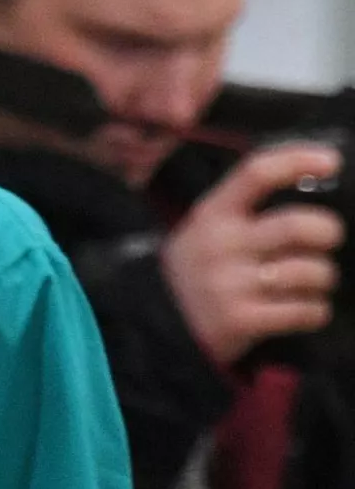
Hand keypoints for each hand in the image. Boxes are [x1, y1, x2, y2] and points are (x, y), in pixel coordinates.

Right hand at [160, 141, 343, 366]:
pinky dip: (315, 311)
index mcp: (212, 214)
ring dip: (323, 278)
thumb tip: (309, 185)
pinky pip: (306, 311)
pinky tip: (302, 309)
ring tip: (310, 283)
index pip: (256, 174)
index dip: (297, 161)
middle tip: (328, 238)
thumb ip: (246, 211)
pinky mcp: (241, 320)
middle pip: (297, 226)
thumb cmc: (197, 272)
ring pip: (310, 272)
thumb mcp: (204, 231)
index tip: (330, 162)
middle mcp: (220, 245)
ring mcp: (228, 285)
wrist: (158, 327)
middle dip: (328, 231)